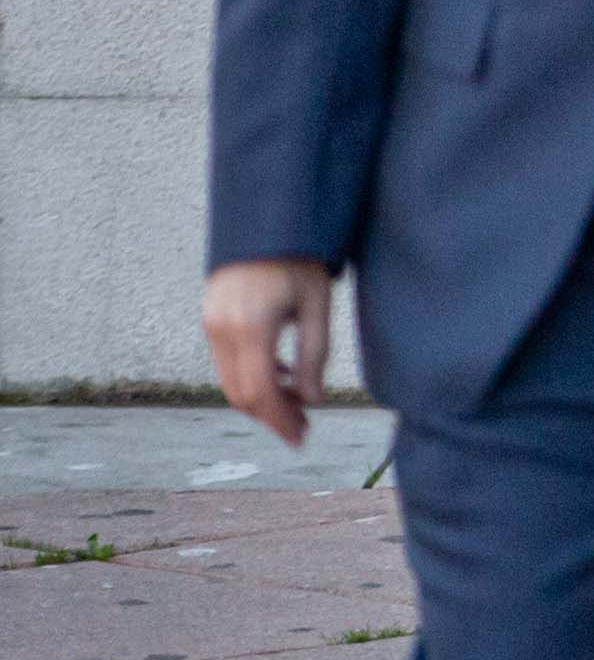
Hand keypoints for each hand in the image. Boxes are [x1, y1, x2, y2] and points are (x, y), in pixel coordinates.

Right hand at [201, 260, 336, 450]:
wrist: (265, 223)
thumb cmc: (300, 260)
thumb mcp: (317, 306)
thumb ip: (314, 355)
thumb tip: (312, 401)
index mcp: (250, 326)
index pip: (260, 391)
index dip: (279, 419)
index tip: (300, 437)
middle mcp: (222, 329)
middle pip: (240, 392)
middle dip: (270, 416)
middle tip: (302, 429)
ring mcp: (211, 324)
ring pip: (230, 380)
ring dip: (260, 399)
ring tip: (296, 406)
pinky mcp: (210, 319)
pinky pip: (226, 361)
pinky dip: (250, 377)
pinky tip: (281, 377)